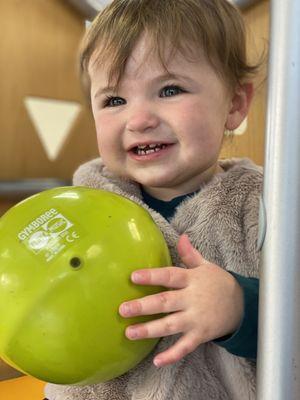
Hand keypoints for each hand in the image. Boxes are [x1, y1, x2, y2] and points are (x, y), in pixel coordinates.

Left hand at [119, 234, 243, 366]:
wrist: (241, 305)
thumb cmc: (218, 283)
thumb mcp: (206, 266)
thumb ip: (190, 254)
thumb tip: (181, 236)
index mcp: (192, 280)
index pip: (170, 276)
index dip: (152, 276)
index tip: (133, 277)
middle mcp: (192, 299)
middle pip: (166, 302)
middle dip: (144, 306)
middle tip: (123, 309)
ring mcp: (196, 319)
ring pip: (171, 325)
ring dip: (150, 330)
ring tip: (129, 333)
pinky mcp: (201, 335)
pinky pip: (185, 347)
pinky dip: (172, 355)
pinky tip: (156, 361)